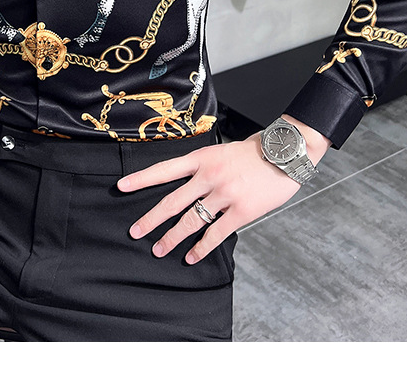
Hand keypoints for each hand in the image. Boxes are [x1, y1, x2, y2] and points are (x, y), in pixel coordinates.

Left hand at [117, 119, 329, 264]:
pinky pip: (216, 234)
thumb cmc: (254, 152)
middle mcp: (209, 176)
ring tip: (159, 250)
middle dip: (151, 219)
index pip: (164, 169)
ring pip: (191, 220)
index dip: (141, 179)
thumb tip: (187, 185)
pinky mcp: (241, 211)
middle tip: (135, 231)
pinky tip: (191, 256)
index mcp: (202, 158)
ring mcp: (224, 194)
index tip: (121, 187)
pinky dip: (201, 247)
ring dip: (173, 238)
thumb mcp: (221, 151)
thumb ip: (204, 167)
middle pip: (172, 201)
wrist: (285, 153)